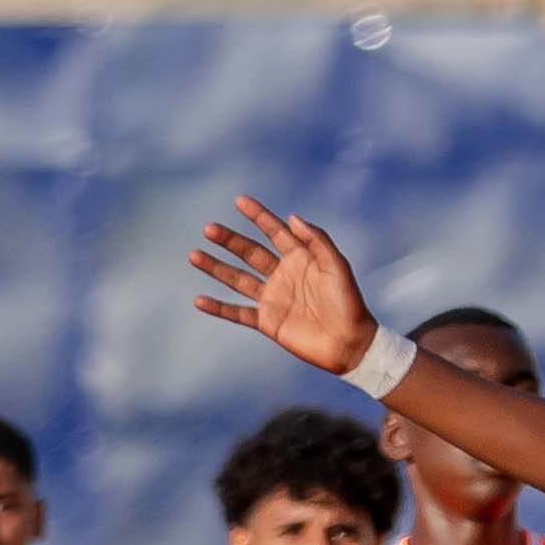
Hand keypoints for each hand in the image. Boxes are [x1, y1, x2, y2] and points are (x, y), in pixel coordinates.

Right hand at [192, 196, 378, 375]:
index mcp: (301, 259)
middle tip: (209, 228)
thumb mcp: (337, 266)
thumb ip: (316, 240)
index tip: (240, 200)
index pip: (275, 232)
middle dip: (229, 240)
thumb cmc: (349, 303)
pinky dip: (218, 307)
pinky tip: (199, 299)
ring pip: (238, 279)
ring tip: (194, 254)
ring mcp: (273, 298)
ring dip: (216, 267)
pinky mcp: (268, 322)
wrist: (350, 344)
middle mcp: (283, 275)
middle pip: (250, 253)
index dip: (258, 216)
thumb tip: (292, 217)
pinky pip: (237, 313)